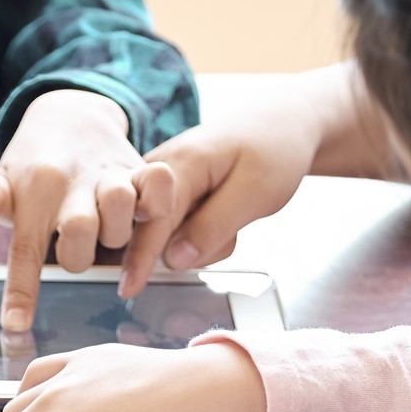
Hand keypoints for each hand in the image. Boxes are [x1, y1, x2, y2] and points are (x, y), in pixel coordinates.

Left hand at [0, 89, 176, 331]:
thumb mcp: (6, 183)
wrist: (70, 116)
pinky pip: (159, 184)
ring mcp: (111, 174)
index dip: (23, 289)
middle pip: (80, 231)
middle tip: (73, 249)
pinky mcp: (142, 171)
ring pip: (121, 207)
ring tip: (109, 234)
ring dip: (117, 233)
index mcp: (36, 190)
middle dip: (77, 256)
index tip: (15, 323)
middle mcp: (75, 182)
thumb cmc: (35, 169)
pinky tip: (146, 221)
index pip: (26, 247)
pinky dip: (157, 206)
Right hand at [122, 61, 387, 286]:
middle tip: (232, 229)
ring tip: (233, 214)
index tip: (130, 287)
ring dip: (204, 240)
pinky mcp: (172, 192)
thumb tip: (174, 260)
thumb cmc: (273, 149)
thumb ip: (212, 227)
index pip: (153, 219)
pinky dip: (203, 232)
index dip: (142, 256)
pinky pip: (179, 227)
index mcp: (180, 164)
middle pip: (156, 230)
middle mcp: (162, 170)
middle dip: (192, 245)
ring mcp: (164, 181)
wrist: (280, 123)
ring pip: (170, 233)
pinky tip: (223, 214)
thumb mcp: (255, 192)